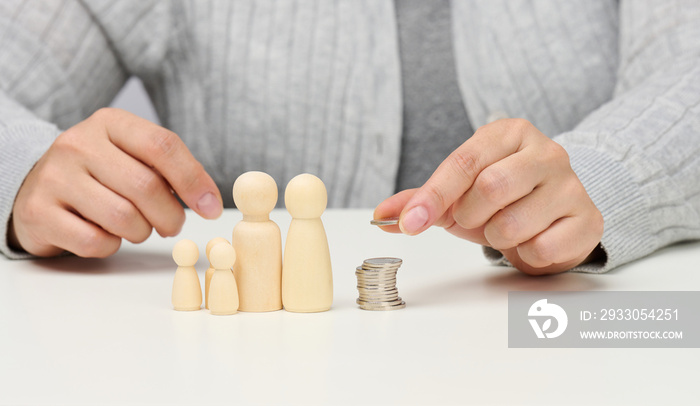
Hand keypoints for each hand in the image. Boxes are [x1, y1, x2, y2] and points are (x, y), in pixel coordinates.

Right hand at [8, 108, 222, 257]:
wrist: (35, 185)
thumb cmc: (100, 174)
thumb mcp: (132, 155)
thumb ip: (171, 169)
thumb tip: (209, 201)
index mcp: (110, 123)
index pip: (162, 145)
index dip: (194, 180)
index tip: (211, 207)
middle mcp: (78, 144)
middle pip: (146, 187)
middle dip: (170, 216)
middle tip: (171, 225)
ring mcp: (54, 177)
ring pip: (123, 218)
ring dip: (141, 232)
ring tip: (135, 227)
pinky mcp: (38, 212)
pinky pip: (94, 242)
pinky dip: (110, 246)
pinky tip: (105, 234)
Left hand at [374, 119, 603, 274]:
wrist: (552, 216)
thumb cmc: (500, 201)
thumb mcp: (456, 196)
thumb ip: (419, 201)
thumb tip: (381, 215)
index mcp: (510, 133)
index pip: (465, 162)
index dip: (433, 196)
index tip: (408, 223)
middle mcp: (546, 151)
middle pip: (491, 187)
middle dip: (472, 216)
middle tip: (476, 219)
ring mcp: (573, 184)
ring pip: (514, 224)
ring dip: (498, 238)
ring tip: (507, 229)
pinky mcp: (589, 219)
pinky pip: (542, 248)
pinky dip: (525, 255)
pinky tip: (532, 240)